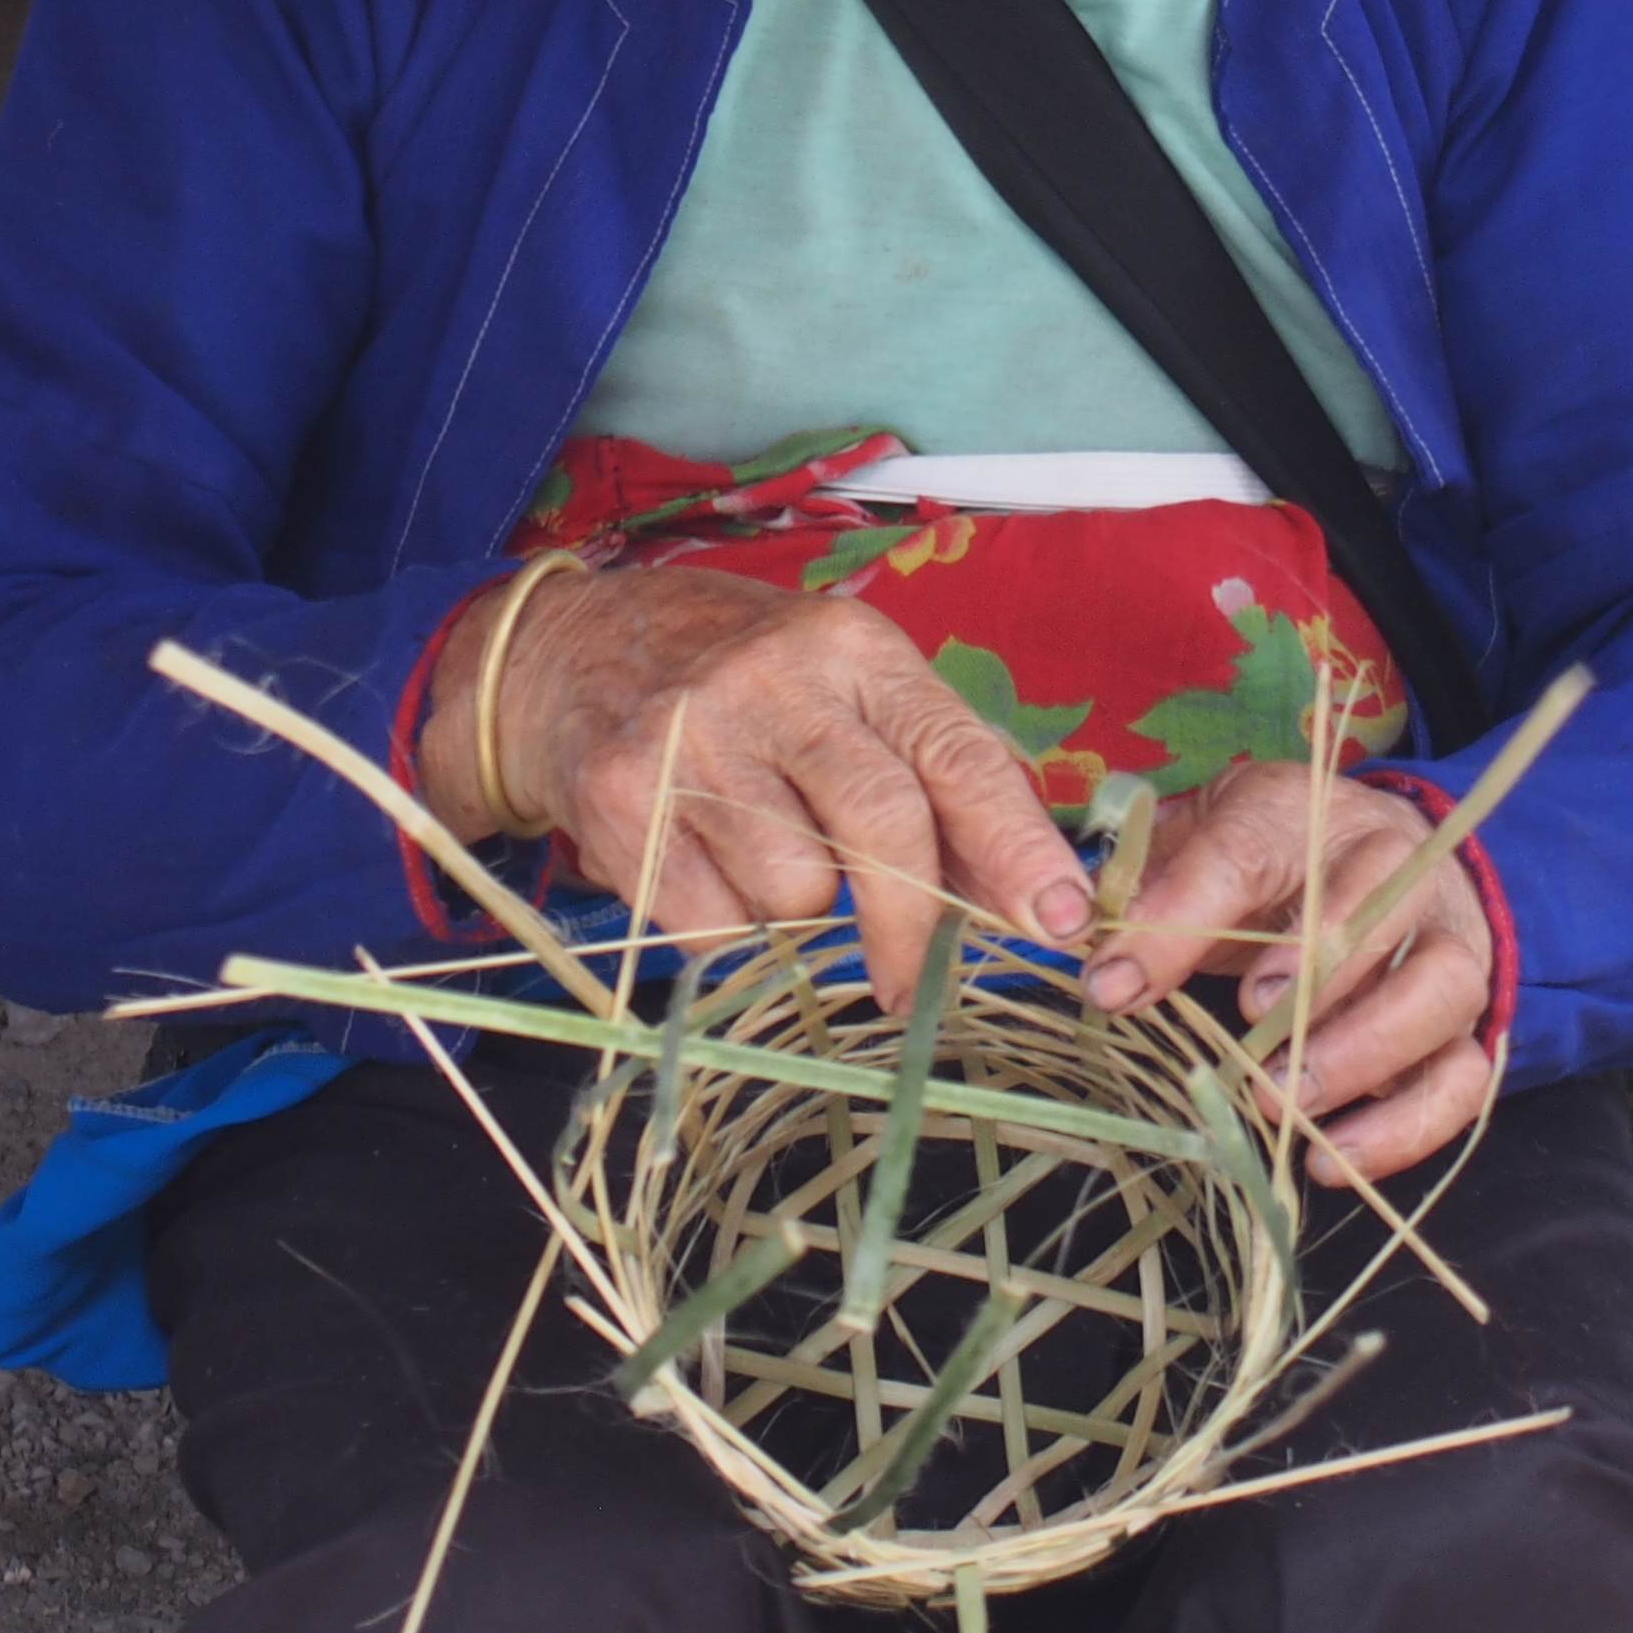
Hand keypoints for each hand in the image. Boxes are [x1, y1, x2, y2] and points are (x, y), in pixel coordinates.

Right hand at [424, 561, 1091, 1008]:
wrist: (572, 651)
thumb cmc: (746, 684)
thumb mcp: (848, 690)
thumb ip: (940, 780)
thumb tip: (1030, 897)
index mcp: (853, 648)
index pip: (957, 752)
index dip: (1018, 845)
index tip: (1060, 919)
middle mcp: (776, 682)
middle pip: (884, 827)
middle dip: (914, 927)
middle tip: (914, 984)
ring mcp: (694, 739)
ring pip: (796, 892)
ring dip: (800, 913)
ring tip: (767, 858)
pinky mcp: (624, 803)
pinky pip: (714, 927)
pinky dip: (728, 929)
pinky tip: (706, 867)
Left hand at [1083, 766, 1496, 1184]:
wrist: (1378, 860)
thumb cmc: (1269, 862)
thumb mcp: (1197, 849)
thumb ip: (1153, 896)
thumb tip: (1103, 969)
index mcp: (1302, 814)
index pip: (1245, 853)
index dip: (1184, 918)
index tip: (1119, 982)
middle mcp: (1393, 867)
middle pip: (1379, 909)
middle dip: (1314, 976)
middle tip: (1250, 1032)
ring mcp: (1444, 943)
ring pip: (1441, 988)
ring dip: (1365, 1050)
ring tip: (1287, 1099)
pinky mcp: (1467, 1020)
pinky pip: (1463, 1076)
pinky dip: (1405, 1126)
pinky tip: (1332, 1157)